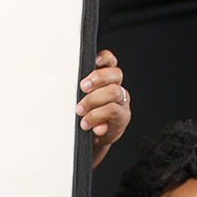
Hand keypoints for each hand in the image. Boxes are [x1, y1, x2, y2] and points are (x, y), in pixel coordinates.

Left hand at [77, 48, 130, 167]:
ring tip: (80, 111)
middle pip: (115, 74)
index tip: (93, 60)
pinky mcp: (122, 117)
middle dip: (98, 78)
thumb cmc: (85, 114)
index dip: (104, 58)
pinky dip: (97, 116)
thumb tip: (75, 86)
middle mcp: (117, 87)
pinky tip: (87, 123)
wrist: (92, 138)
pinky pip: (112, 111)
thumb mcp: (81, 98)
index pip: (110, 61)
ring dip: (93, 100)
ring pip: (114, 92)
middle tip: (82, 87)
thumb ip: (81, 91)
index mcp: (107, 78)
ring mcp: (122, 102)